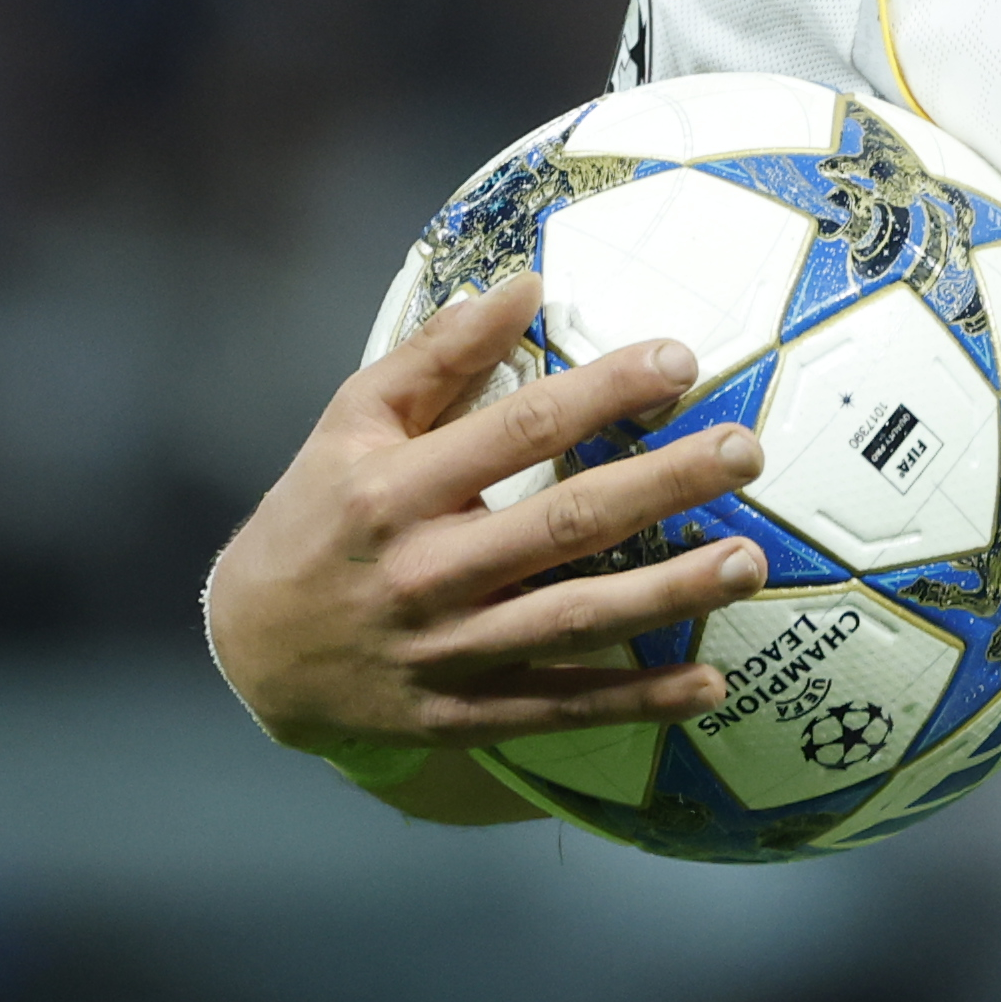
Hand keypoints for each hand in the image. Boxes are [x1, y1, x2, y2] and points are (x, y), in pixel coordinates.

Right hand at [204, 276, 768, 794]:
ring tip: (750, 562)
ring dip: (669, 593)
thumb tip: (521, 286)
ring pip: (574, 620)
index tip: (681, 359)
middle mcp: (425, 570)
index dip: (602, 390)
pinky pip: (562, 708)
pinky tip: (708, 685)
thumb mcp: (351, 423)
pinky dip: (637, 701)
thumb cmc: (317, 515)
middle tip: (745, 451)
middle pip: (563, 522)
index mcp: (396, 488)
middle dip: (663, 484)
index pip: (517, 428)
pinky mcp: (462, 715)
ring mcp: (446, 652)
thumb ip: (436, 357)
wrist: (250, 651)